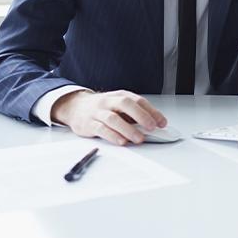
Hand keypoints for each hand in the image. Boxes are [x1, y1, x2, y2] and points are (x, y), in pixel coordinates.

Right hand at [51, 90, 167, 145]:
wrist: (75, 107)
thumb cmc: (103, 108)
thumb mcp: (119, 106)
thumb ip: (134, 115)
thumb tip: (154, 125)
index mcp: (120, 96)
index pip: (139, 101)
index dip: (152, 111)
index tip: (162, 123)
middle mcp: (109, 102)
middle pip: (126, 105)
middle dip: (141, 116)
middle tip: (152, 127)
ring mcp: (98, 112)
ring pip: (113, 118)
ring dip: (128, 129)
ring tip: (139, 139)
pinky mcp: (88, 124)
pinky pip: (100, 129)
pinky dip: (112, 136)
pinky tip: (122, 141)